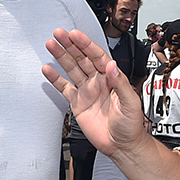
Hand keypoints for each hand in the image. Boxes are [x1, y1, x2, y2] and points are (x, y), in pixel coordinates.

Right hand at [43, 28, 145, 157]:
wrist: (122, 145)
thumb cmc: (131, 125)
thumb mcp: (130, 102)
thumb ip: (120, 83)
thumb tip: (112, 66)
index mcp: (112, 78)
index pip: (97, 56)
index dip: (86, 44)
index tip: (75, 34)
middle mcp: (98, 82)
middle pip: (82, 58)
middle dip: (70, 45)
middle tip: (59, 33)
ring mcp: (87, 91)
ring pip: (72, 69)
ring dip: (61, 56)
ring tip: (51, 44)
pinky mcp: (78, 103)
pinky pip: (64, 88)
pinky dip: (55, 79)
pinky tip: (48, 69)